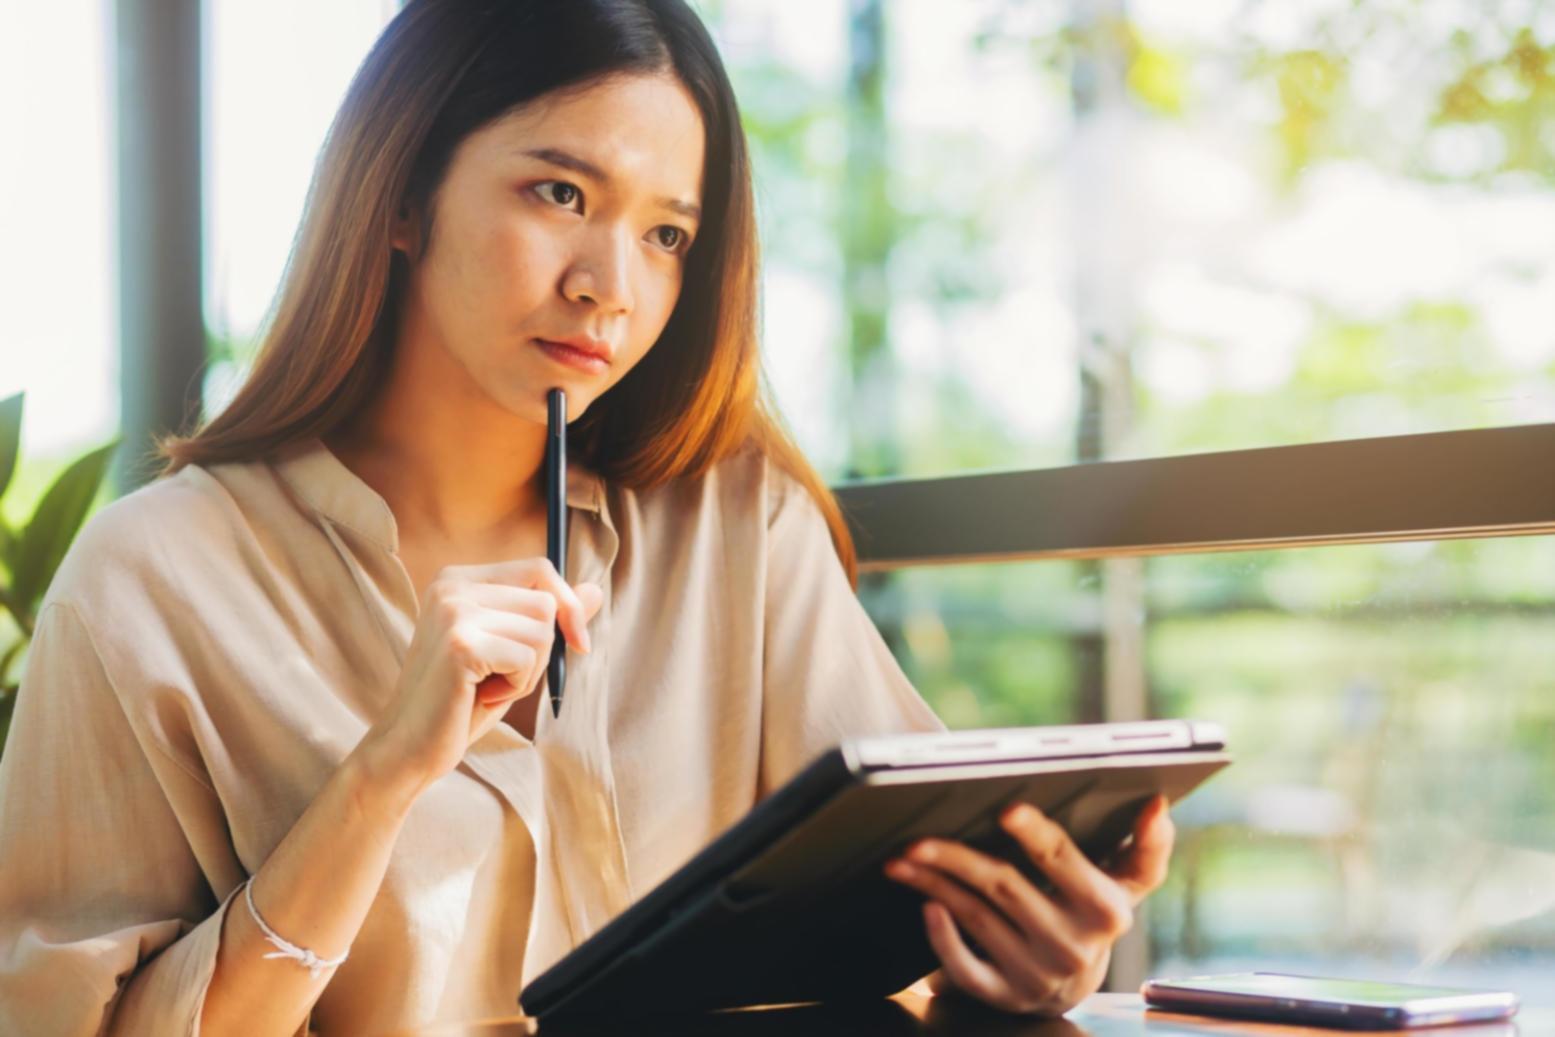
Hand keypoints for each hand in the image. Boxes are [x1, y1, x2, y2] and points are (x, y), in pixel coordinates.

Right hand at [365, 559, 603, 791]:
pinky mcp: (461, 645)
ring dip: (529, 671)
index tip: (578, 644)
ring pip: (542, 630)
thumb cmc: (460, 701)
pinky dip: (517, 687)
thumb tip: (596, 590)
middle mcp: (452, 586)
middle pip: (546, 602)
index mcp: (459, 579)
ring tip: (488, 686)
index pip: (539, 569)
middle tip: (503, 675)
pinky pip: (527, 658)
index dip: (567, 606)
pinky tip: (480, 696)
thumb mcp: (511, 652)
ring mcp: (454, 612)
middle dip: (542, 649)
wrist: (408, 747)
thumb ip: (549, 618)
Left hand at [883, 795, 1174, 1016]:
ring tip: (902, 857)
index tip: (1007, 809)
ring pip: (976, 917)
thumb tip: (1156, 804)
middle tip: (918, 836)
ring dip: (933, 884)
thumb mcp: (1128, 882)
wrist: (1078, 983)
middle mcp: (1072, 945)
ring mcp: (1036, 973)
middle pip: (1006, 886)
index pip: (1064, 862)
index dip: (1036, 835)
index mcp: (1104, 909)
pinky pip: (966, 969)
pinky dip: (942, 939)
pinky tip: (924, 906)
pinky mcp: (1006, 994)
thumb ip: (1146, 846)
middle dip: (957, 857)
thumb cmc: (1095, 910)